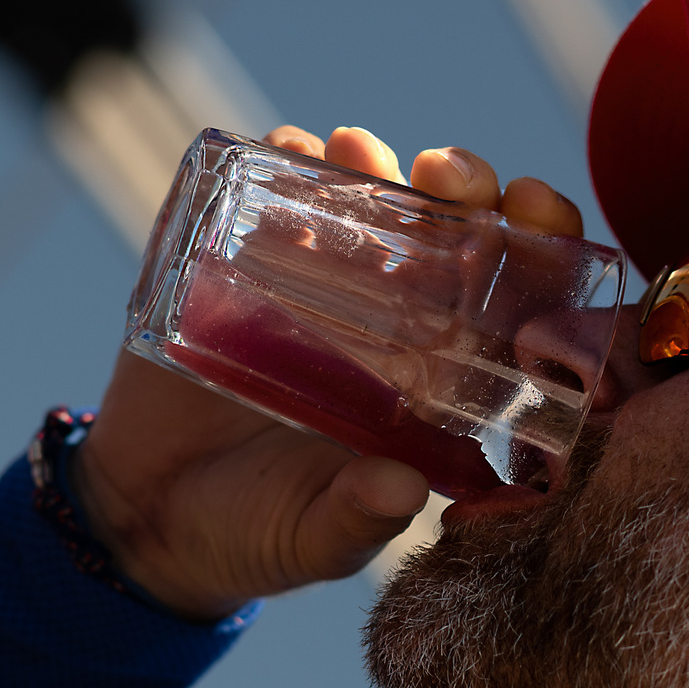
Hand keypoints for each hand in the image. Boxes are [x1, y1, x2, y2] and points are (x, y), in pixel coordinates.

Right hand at [71, 125, 587, 620]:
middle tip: (442, 175)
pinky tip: (287, 148)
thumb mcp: (314, 539)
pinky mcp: (236, 269)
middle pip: (447, 229)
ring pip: (362, 199)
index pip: (511, 298)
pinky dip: (281, 161)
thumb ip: (357, 519)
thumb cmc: (258, 535)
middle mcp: (388, 322)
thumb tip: (401, 489)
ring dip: (370, 161)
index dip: (537, 244)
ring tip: (356, 150)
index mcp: (436, 379)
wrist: (151, 520)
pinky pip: (269, 199)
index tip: (531, 207)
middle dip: (462, 183)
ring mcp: (313, 289)